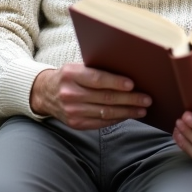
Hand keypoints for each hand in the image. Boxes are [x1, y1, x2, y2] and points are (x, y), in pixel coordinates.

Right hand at [30, 64, 150, 129]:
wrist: (45, 93)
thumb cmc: (68, 77)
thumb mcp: (76, 67)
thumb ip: (95, 70)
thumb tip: (126, 75)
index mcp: (71, 75)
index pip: (97, 79)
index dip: (116, 82)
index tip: (133, 85)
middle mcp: (70, 94)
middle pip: (105, 98)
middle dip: (129, 99)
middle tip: (146, 99)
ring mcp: (72, 111)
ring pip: (105, 112)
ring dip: (127, 112)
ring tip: (142, 110)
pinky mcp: (75, 124)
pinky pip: (100, 123)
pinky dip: (116, 119)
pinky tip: (127, 115)